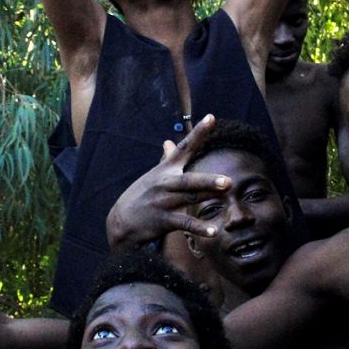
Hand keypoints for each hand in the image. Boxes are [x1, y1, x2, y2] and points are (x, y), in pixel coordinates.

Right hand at [106, 115, 230, 248]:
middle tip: (228, 179)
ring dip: (208, 195)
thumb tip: (169, 142)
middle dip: (208, 178)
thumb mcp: (153, 175)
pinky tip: (214, 231)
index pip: (184, 147)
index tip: (211, 117)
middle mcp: (166, 183)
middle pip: (189, 179)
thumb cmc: (142, 195)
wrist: (120, 221)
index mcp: (166, 169)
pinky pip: (184, 223)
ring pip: (189, 197)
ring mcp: (165, 202)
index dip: (198, 133)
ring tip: (227, 193)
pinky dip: (199, 228)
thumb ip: (166, 159)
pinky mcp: (163, 220)